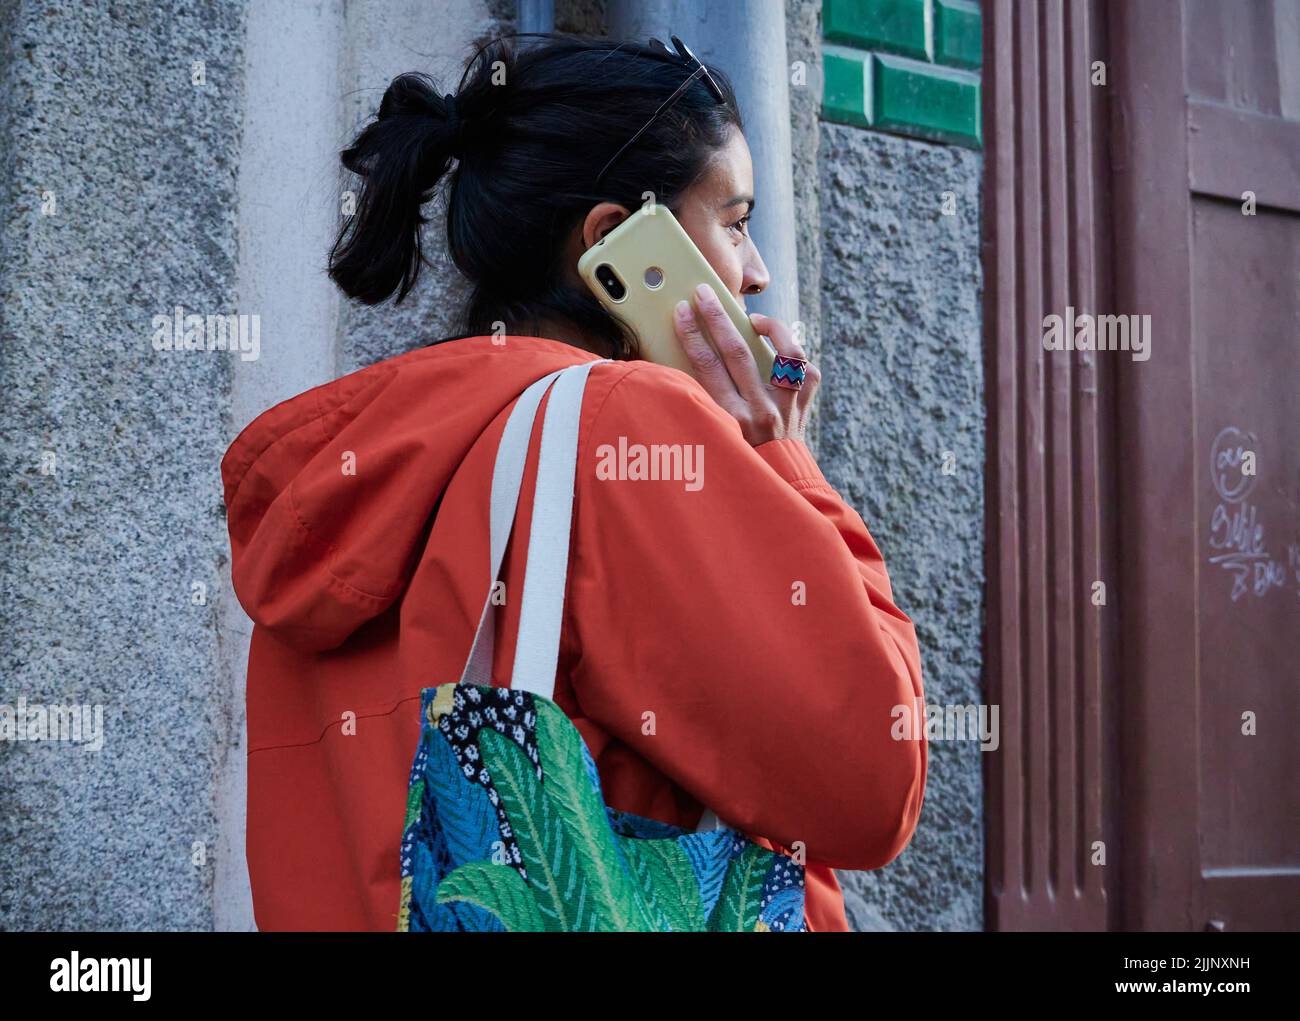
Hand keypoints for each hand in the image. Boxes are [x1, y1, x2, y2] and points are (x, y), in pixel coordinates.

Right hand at [672, 283, 820, 446]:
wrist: (775, 481)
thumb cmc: (737, 459)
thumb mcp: (712, 434)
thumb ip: (700, 402)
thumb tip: (683, 365)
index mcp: (731, 418)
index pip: (706, 365)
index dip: (692, 334)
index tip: (682, 311)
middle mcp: (760, 410)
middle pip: (737, 351)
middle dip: (717, 317)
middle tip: (705, 294)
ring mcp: (786, 407)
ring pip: (787, 353)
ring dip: (771, 328)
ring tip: (755, 320)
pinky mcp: (803, 405)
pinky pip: (807, 371)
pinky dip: (796, 356)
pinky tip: (782, 349)